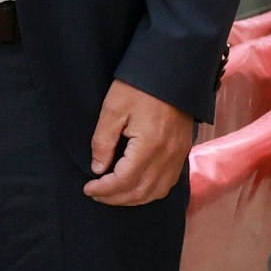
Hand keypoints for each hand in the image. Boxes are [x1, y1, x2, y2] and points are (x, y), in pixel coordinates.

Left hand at [83, 79, 192, 205]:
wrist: (171, 72)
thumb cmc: (139, 86)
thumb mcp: (113, 108)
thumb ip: (103, 141)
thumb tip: (98, 169)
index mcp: (149, 145)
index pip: (125, 180)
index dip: (105, 189)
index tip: (88, 188)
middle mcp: (167, 156)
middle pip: (141, 191)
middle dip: (116, 198)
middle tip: (96, 194)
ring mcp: (178, 156)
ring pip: (156, 192)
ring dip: (133, 198)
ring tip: (113, 194)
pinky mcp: (182, 152)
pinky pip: (168, 183)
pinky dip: (150, 192)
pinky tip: (136, 187)